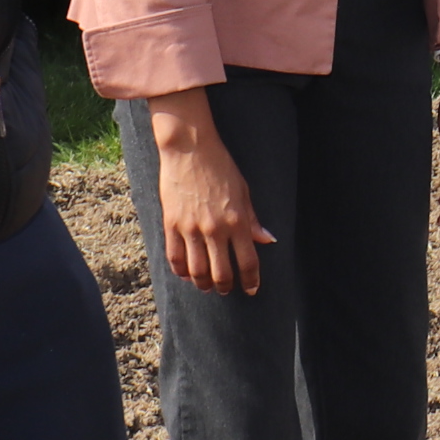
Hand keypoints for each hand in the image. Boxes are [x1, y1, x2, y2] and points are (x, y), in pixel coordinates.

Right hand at [151, 93, 271, 295]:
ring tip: (206, 285)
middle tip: (226, 290)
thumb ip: (253, 219)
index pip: (247, 261)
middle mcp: (215, 229)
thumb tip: (267, 240)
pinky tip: (186, 274)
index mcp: (238, 221)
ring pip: (196, 270)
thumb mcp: (244, 191)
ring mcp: (191, 228)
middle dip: (225, 286)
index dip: (251, 280)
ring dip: (203, 283)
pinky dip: (181, 271)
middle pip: (221, 272)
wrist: (190, 149)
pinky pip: (175, 257)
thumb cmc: (221, 167)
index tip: (252, 288)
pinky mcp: (171, 224)